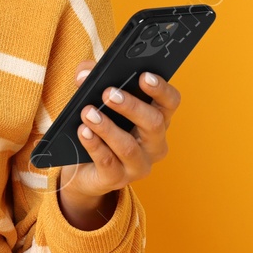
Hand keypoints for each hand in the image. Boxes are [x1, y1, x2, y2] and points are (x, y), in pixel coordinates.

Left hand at [58, 61, 180, 228]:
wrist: (81, 168)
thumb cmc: (98, 125)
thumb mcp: (94, 98)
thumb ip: (90, 79)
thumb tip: (84, 73)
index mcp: (157, 119)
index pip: (170, 102)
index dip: (161, 88)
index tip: (144, 76)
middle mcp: (154, 144)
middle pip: (154, 123)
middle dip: (131, 106)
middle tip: (109, 93)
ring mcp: (138, 165)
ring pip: (129, 146)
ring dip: (107, 127)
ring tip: (88, 112)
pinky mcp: (117, 179)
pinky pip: (108, 162)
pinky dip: (94, 145)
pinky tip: (83, 131)